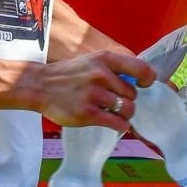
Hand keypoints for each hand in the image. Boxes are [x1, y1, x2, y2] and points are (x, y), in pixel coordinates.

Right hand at [29, 51, 154, 131]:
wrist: (39, 86)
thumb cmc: (68, 75)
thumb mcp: (90, 61)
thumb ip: (112, 68)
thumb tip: (137, 82)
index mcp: (104, 59)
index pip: (141, 68)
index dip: (147, 79)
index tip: (143, 85)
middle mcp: (101, 75)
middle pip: (133, 94)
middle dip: (127, 100)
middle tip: (115, 102)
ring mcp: (94, 95)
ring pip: (128, 110)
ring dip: (124, 115)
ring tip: (114, 114)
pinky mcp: (88, 114)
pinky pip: (118, 124)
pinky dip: (120, 126)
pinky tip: (113, 124)